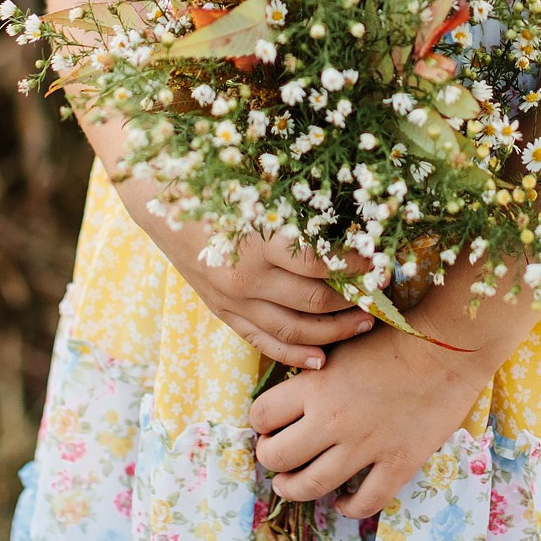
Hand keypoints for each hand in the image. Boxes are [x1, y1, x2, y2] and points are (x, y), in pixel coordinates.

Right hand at [118, 176, 374, 368]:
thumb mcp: (257, 186)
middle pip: (314, 302)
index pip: (320, 264)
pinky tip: (321, 359)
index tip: (381, 262)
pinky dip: (293, 352)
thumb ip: (298, 203)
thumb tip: (351, 212)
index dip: (355, 267)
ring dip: (334, 332)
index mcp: (257, 242)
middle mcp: (245, 278)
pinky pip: (262, 341)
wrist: (157, 199)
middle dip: (354, 301)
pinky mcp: (222, 311)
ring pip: (293, 329)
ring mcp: (232, 300)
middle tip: (383, 296)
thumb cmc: (214, 182)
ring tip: (365, 325)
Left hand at [247, 318, 500, 517]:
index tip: (269, 424)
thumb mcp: (341, 345)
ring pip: (311, 486)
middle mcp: (333, 420)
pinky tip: (344, 501)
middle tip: (276, 456)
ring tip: (292, 485)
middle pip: (277, 457)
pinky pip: (364, 502)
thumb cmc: (395, 336)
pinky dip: (348, 507)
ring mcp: (365, 446)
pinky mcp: (398, 463)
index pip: (261, 415)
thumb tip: (291, 394)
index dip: (260, 422)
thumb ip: (314, 373)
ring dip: (293, 489)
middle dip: (270, 459)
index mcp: (316, 385)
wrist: (449, 346)